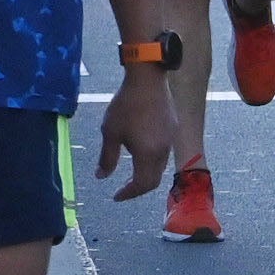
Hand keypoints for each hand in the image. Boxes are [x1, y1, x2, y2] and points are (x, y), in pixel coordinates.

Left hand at [96, 70, 177, 200]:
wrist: (148, 78)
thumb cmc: (126, 105)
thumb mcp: (110, 132)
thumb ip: (107, 158)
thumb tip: (101, 177)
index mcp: (148, 154)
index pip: (142, 184)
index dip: (129, 193)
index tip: (116, 196)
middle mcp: (164, 150)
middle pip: (154, 179)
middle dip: (138, 187)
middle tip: (124, 188)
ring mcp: (171, 139)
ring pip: (160, 166)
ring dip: (146, 172)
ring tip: (131, 169)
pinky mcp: (173, 128)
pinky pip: (164, 152)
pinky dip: (152, 159)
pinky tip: (141, 149)